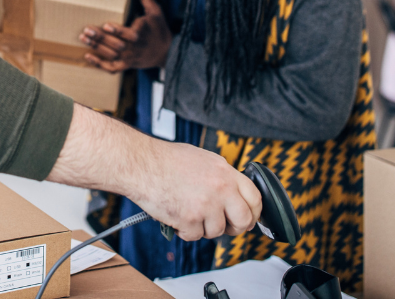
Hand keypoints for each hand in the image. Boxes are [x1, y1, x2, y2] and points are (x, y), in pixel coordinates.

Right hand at [47, 105, 260, 241]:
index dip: (254, 212)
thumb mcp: (201, 159)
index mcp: (224, 171)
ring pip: (217, 231)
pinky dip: (185, 231)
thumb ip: (220, 176)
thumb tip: (233, 193)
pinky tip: (177, 217)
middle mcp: (220, 188)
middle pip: (244, 220)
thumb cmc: (164, 159)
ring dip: (203, 228)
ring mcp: (206, 205)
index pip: (255, 197)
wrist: (140, 164)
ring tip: (188, 213)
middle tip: (223, 225)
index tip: (248, 217)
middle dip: (234, 227)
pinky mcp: (190, 219)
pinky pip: (195, 236)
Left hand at [80, 0, 171, 71]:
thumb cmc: (159, 29)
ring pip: (111, 55)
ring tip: (83, 37)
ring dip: (96, 47)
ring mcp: (130, 58)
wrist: (166, 52)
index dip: (117, 31)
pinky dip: (99, 65)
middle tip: (87, 30)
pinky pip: (111, 68)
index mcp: (142, 34)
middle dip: (100, 38)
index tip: (106, 25)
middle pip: (116, 45)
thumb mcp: (156, 11)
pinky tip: (87, 56)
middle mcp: (135, 48)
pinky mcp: (126, 65)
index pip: (129, 35)